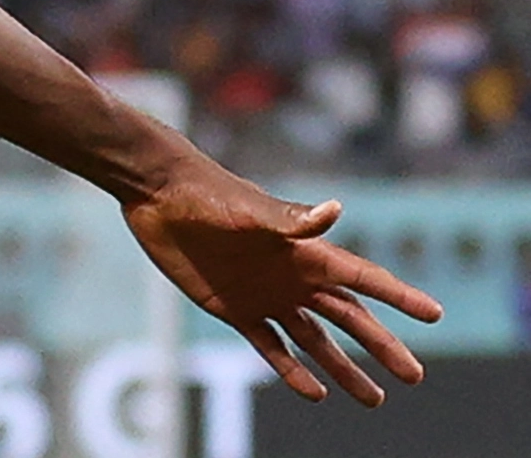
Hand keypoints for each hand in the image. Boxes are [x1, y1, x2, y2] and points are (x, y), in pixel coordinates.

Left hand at [124, 166, 442, 404]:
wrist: (159, 195)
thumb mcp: (249, 211)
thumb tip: (336, 209)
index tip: (434, 314)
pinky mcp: (233, 309)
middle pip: (350, 318)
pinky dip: (291, 370)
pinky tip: (313, 393)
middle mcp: (293, 277)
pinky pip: (270, 346)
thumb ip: (291, 219)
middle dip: (382, 347)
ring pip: (316, 340)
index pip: (365, 279)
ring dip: (343, 369)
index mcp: (306, 253)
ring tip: (374, 399)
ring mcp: (265, 295)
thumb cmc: (208, 194)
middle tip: (414, 376)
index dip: (399, 296)